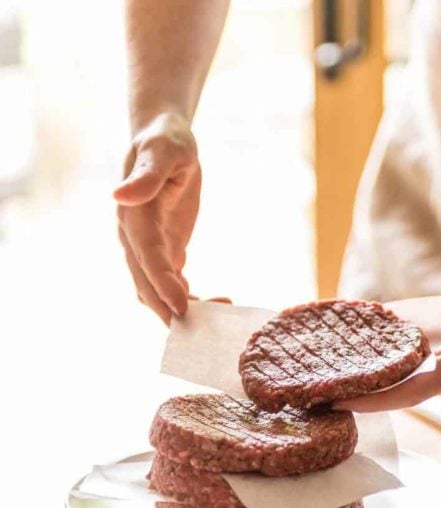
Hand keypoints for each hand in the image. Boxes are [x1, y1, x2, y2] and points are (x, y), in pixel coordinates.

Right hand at [113, 113, 200, 323]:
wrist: (163, 139)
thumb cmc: (166, 141)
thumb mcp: (163, 151)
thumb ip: (146, 175)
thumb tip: (118, 195)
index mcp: (133, 216)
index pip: (147, 257)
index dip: (162, 283)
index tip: (182, 307)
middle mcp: (135, 237)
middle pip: (147, 283)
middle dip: (170, 309)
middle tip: (201, 333)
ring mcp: (148, 246)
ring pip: (158, 289)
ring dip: (182, 308)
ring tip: (220, 315)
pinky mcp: (164, 249)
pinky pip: (172, 282)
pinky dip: (190, 296)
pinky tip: (218, 302)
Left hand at [336, 256, 440, 411]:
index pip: (416, 389)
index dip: (377, 400)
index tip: (339, 402)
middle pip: (403, 395)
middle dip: (361, 400)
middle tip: (314, 397)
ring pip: (404, 384)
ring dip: (369, 387)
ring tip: (325, 382)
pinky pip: (412, 367)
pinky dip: (384, 366)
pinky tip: (357, 358)